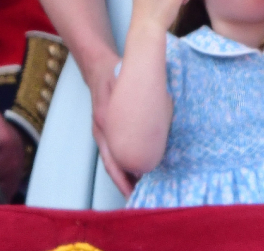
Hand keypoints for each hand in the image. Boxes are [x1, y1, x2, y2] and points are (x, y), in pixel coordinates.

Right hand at [87, 66, 136, 197]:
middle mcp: (101, 128)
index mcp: (106, 120)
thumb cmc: (117, 73)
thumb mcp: (133, 82)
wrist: (98, 66)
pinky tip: (130, 169)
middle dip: (122, 182)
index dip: (123, 173)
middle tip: (136, 196)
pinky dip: (119, 163)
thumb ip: (147, 98)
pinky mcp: (103, 128)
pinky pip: (109, 151)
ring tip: (135, 189)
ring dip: (121, 175)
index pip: (112, 153)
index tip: (136, 184)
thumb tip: (165, 115)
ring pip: (109, 159)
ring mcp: (100, 129)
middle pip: (110, 163)